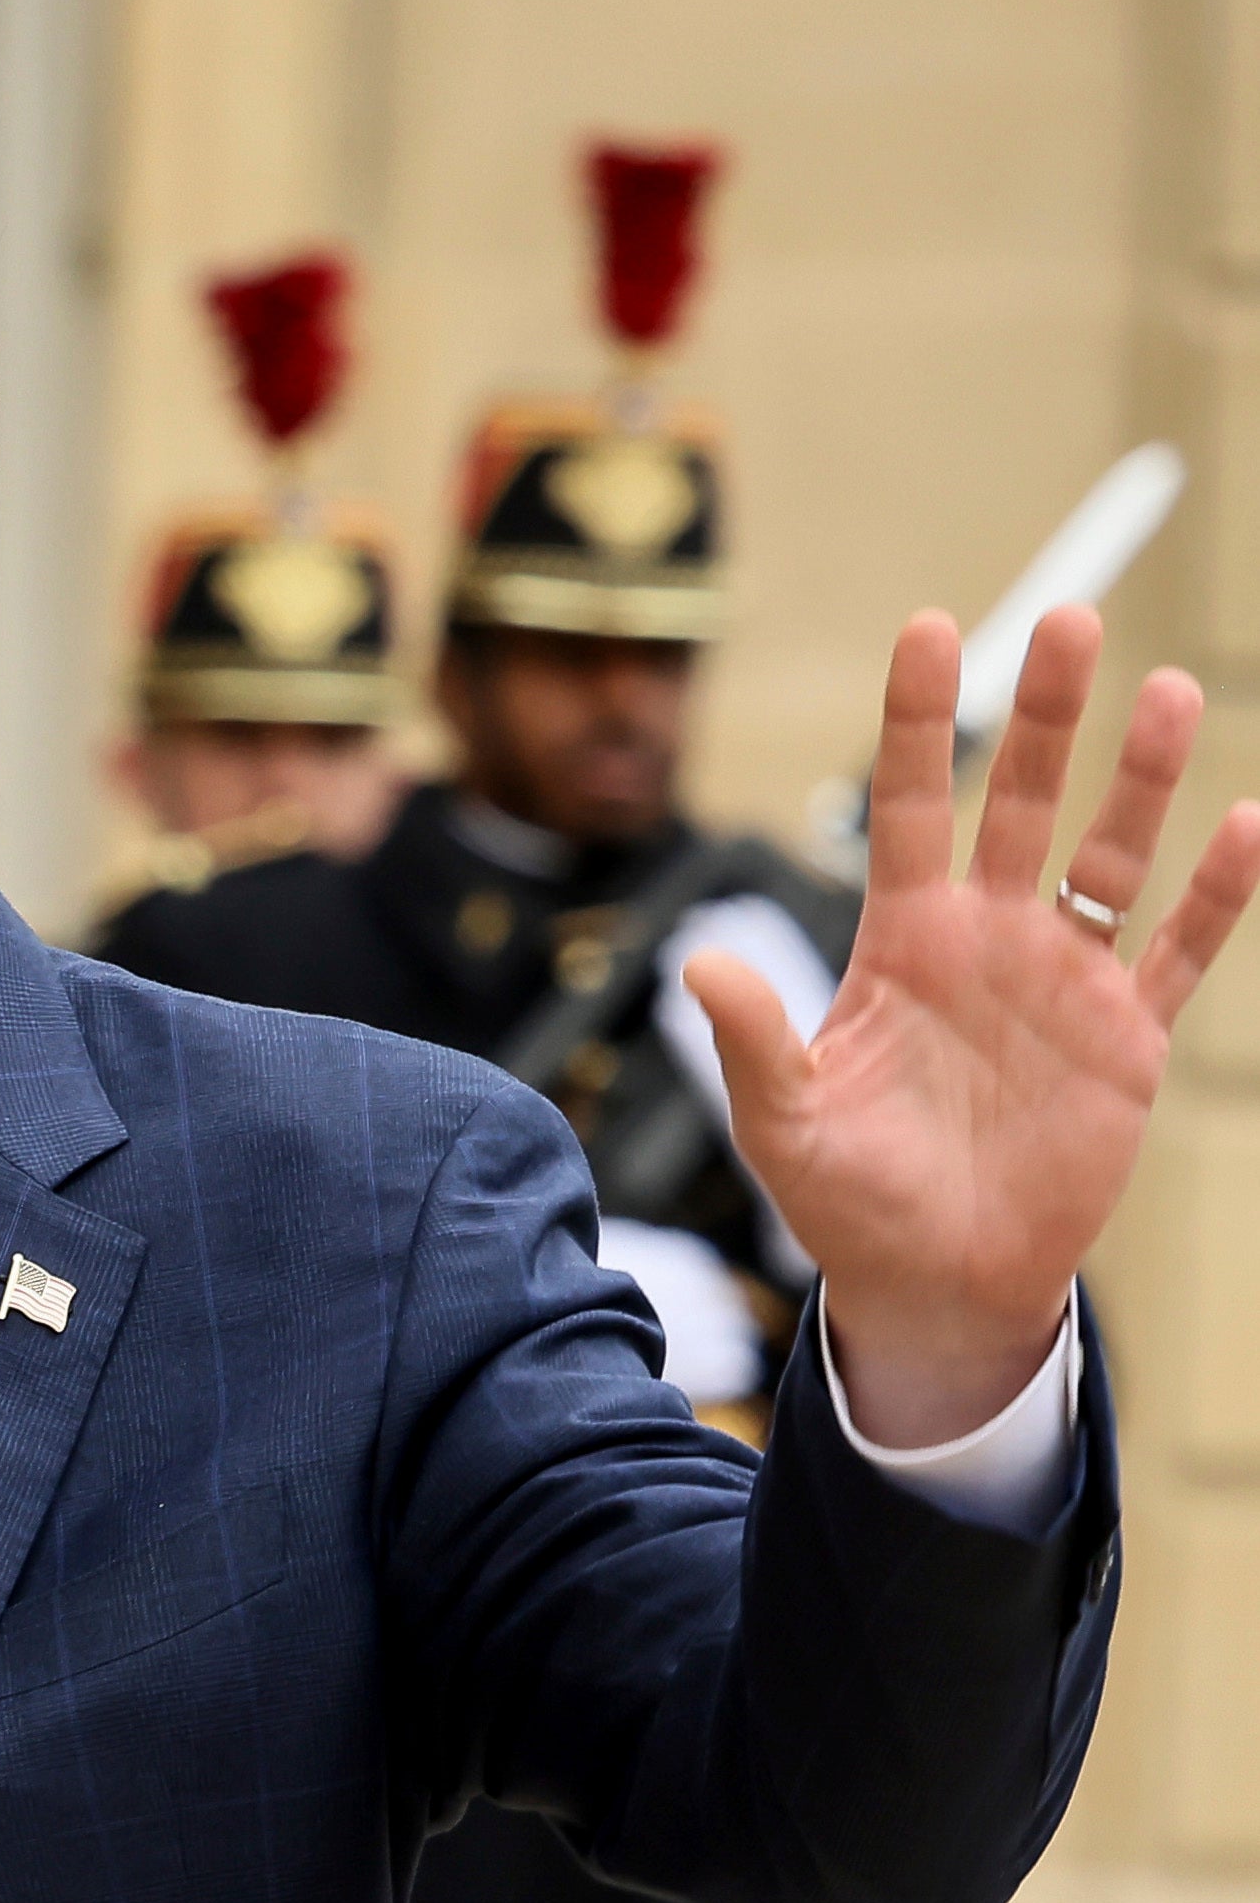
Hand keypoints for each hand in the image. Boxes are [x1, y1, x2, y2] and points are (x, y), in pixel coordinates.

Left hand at [693, 603, 1259, 1446]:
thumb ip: (753, 1040)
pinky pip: (1180, 950)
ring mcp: (1063, 979)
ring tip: (1170, 692)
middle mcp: (987, 941)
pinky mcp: (1125, 1034)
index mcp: (900, 945)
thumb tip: (696, 964)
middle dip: (1042, 716)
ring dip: (1142, 780)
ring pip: (1110, 855)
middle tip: (1066, 622)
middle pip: (1019, 802)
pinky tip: (1246, 826)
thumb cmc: (849, 1201)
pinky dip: (1215, 894)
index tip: (928, 631)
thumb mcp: (785, 1123)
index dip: (916, 725)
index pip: (907, 809)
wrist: (936, 1280)